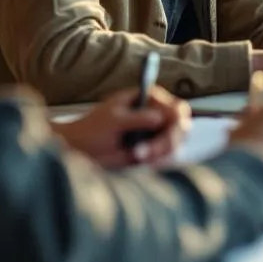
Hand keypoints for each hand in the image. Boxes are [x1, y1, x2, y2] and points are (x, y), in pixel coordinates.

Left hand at [52, 86, 189, 168]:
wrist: (81, 149)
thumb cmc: (94, 128)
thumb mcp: (114, 120)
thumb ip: (138, 118)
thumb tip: (161, 118)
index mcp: (150, 99)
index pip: (177, 108)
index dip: (176, 119)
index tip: (166, 129)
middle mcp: (158, 115)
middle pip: (181, 128)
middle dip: (166, 141)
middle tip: (143, 152)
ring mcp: (157, 135)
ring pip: (175, 146)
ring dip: (159, 153)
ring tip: (135, 156)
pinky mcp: (153, 152)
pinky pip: (165, 159)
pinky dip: (157, 162)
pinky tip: (140, 161)